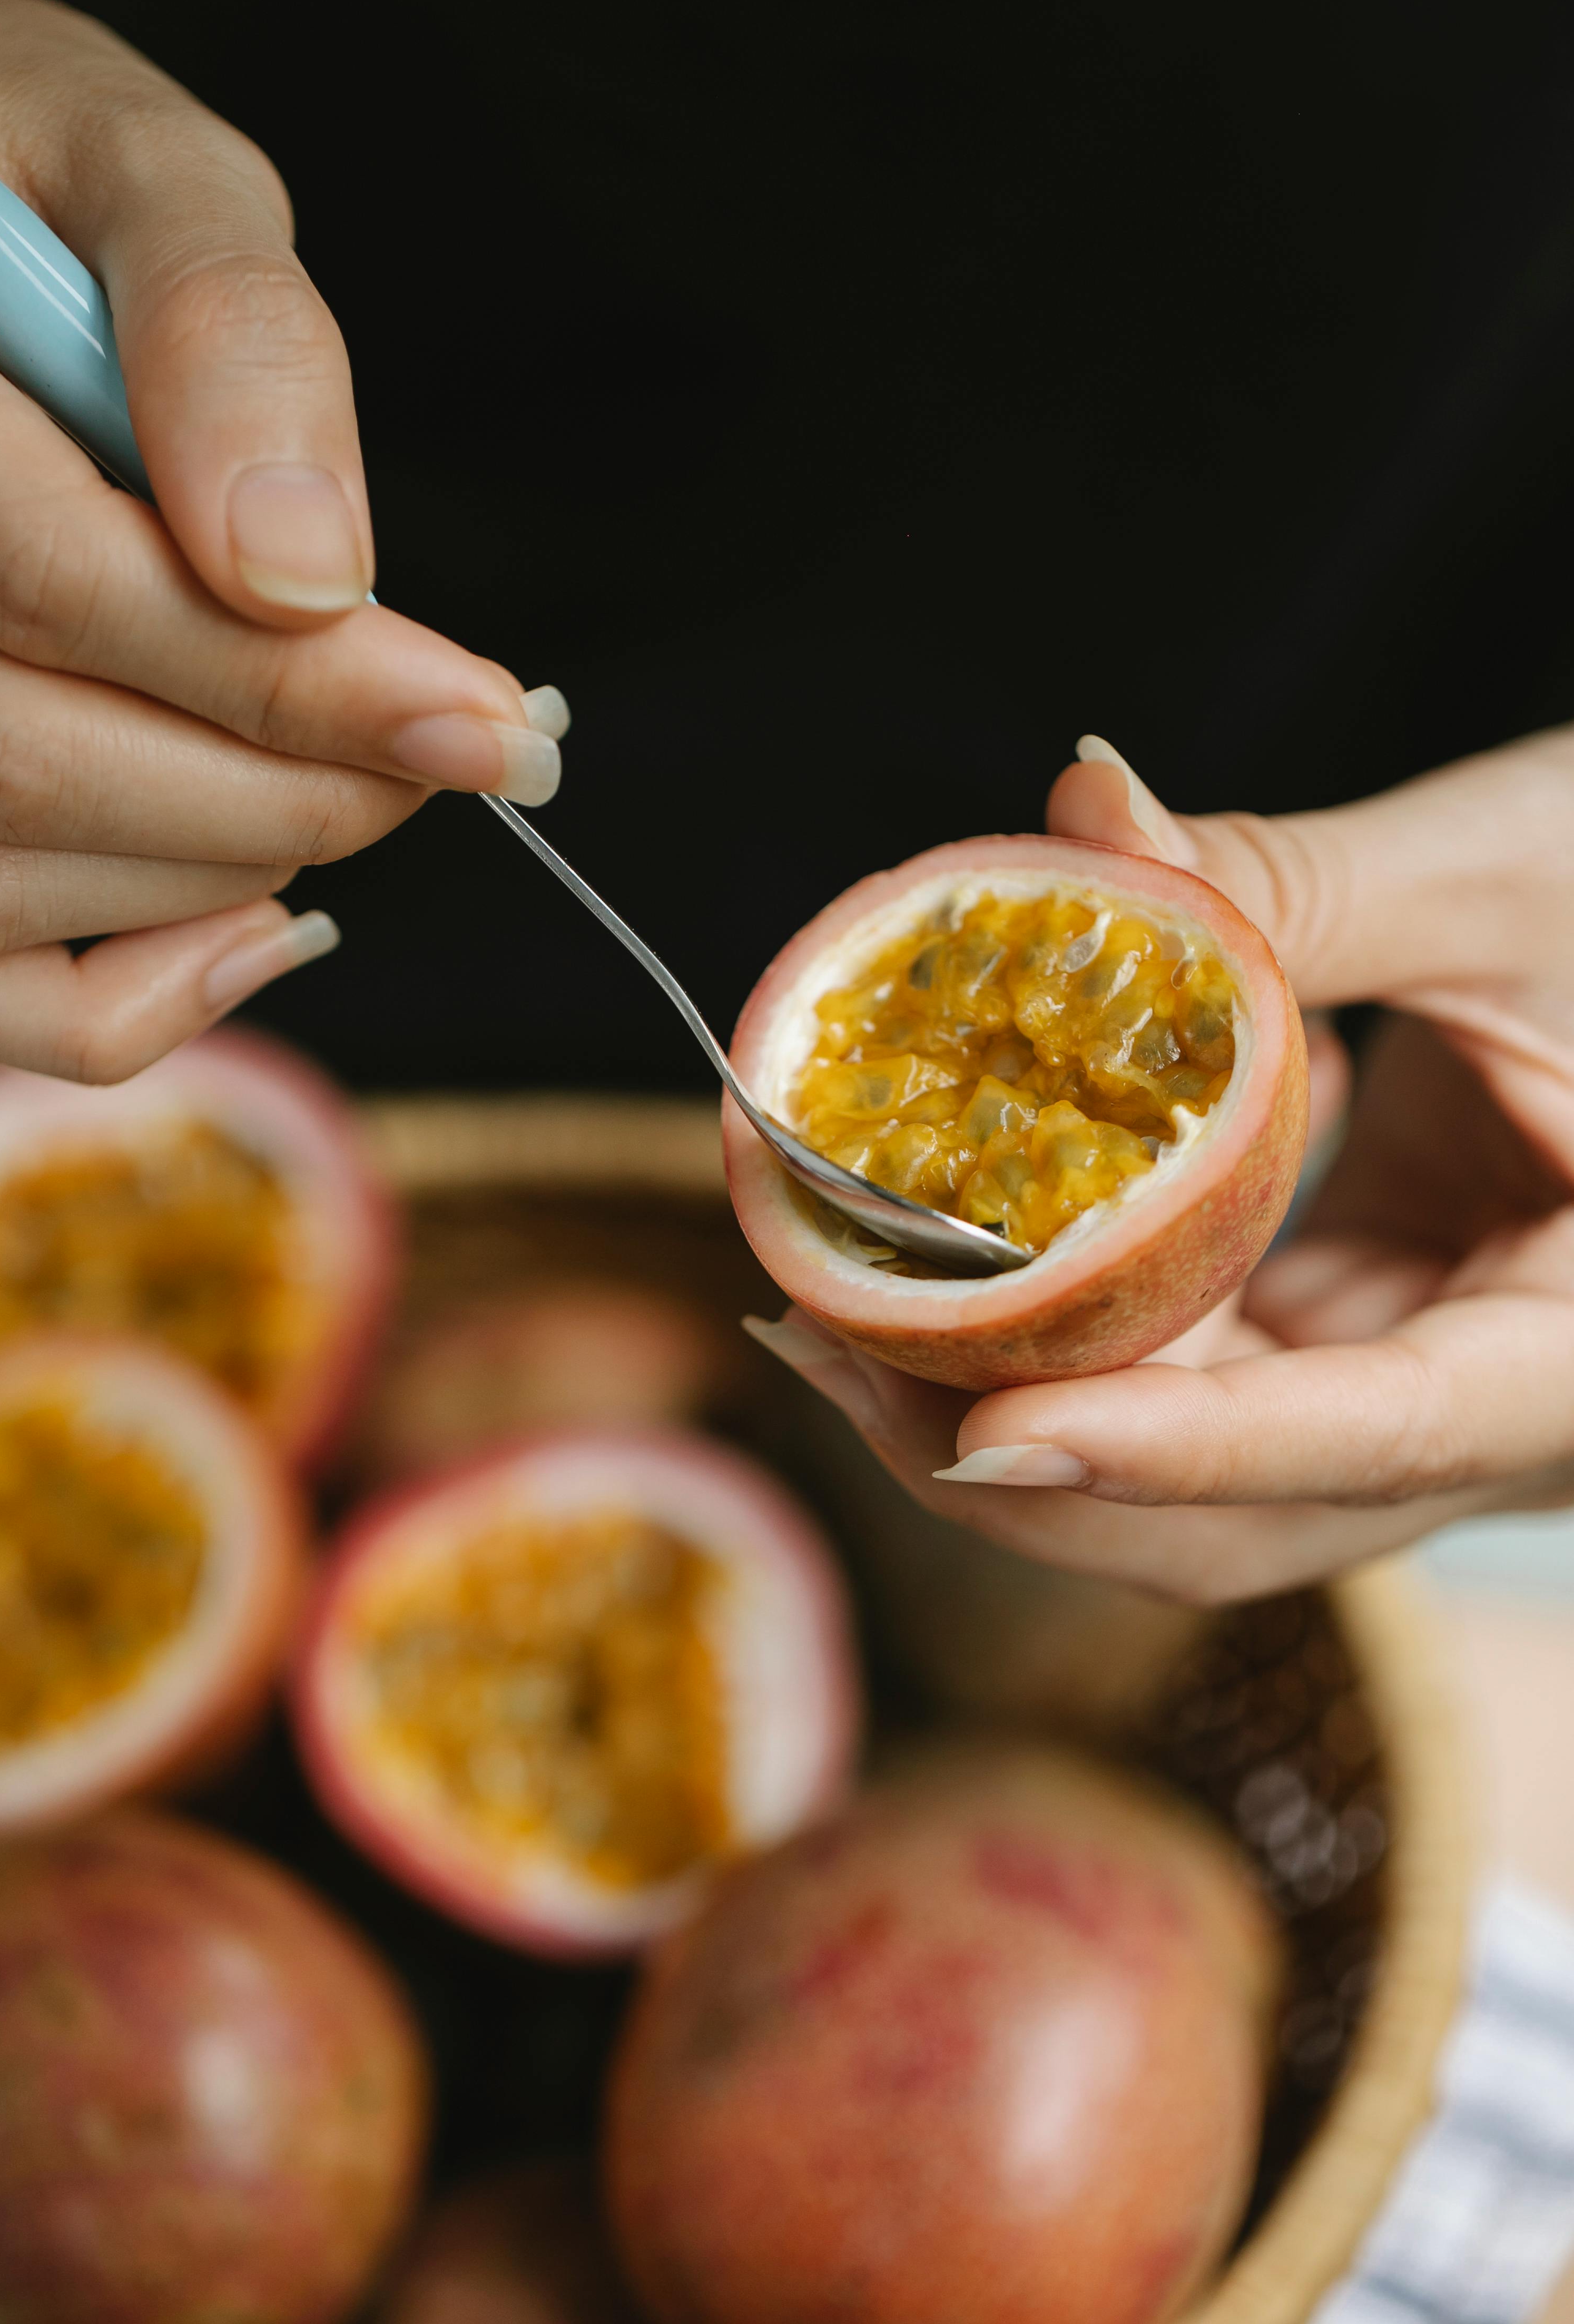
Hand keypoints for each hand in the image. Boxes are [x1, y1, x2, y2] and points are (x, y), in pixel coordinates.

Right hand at [0, 0, 559, 1078]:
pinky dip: (105, 1002)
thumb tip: (310, 573)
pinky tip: (244, 926)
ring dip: (211, 879)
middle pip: (11, 758)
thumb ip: (226, 322)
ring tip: (344, 787)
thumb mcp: (131, 150)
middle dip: (280, 790)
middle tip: (441, 752)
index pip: (41, 579)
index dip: (295, 682)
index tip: (487, 720)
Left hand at [750, 726, 1573, 1601]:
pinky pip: (1192, 1370)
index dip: (1168, 1448)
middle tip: (819, 1340)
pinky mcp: (1360, 1335)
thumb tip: (1082, 811)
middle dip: (1017, 1451)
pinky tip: (943, 1245)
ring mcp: (1419, 1387)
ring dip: (1004, 1393)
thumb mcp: (1524, 877)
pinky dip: (1061, 1319)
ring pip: (1189, 1465)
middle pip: (1237, 1512)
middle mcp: (1503, 1414)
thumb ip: (1303, 875)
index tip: (979, 1430)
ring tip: (828, 1300)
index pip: (1367, 1439)